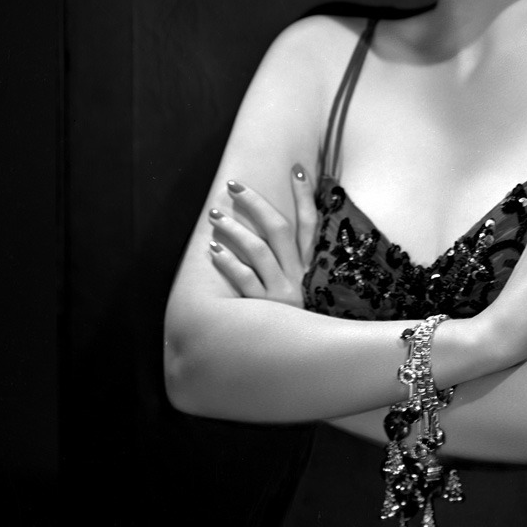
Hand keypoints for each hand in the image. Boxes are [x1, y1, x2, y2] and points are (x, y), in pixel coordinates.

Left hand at [207, 164, 317, 306]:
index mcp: (312, 265)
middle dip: (255, 203)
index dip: (306, 195)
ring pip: (258, 251)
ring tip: (214, 216)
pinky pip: (245, 281)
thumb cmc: (298, 316)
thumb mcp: (306, 285)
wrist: (301, 358)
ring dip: (234, 230)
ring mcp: (283, 292)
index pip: (311, 223)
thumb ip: (299, 258)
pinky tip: (214, 251)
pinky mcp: (265, 310)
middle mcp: (299, 275)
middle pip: (278, 228)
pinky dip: (229, 264)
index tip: (298, 168)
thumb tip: (289, 227)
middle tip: (233, 185)